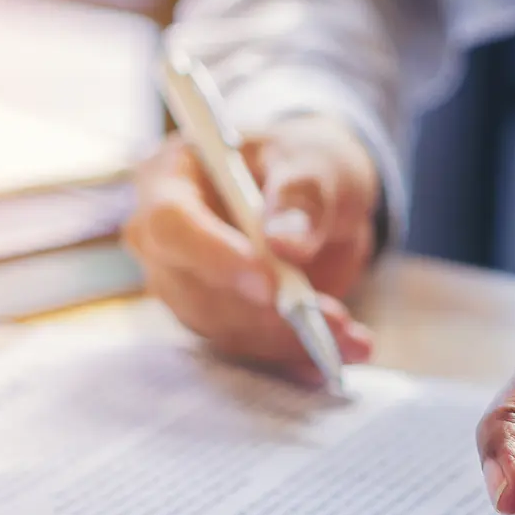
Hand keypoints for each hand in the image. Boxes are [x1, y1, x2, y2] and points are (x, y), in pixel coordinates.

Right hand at [126, 113, 379, 380]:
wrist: (322, 196)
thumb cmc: (307, 163)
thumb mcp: (316, 161)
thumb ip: (303, 195)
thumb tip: (286, 242)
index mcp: (170, 178)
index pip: (170, 224)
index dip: (214, 257)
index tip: (269, 283)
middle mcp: (163, 239)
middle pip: (192, 288)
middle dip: (263, 312)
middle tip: (332, 318)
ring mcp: (184, 285)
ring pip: (222, 327)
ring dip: (288, 339)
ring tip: (352, 338)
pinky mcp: (216, 320)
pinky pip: (249, 346)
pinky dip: (296, 353)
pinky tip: (344, 351)